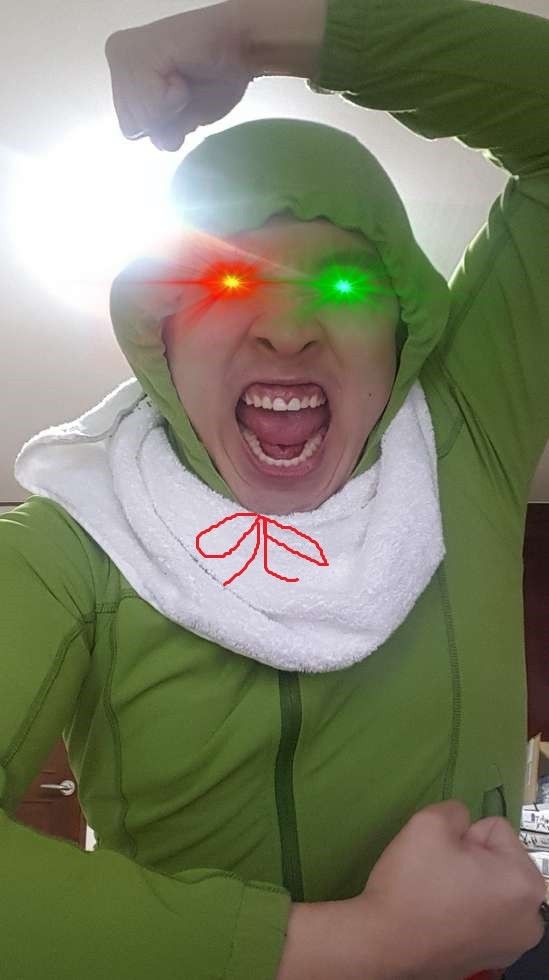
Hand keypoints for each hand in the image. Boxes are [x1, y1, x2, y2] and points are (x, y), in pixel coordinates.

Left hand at [104, 1, 252, 150]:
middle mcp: (117, 60)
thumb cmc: (217, 78)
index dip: (164, 124)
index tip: (182, 95)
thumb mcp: (184, 118)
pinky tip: (182, 74)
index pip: (131, 130)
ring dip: (173, 109)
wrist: (243, 45)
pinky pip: (152, 107)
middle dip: (167, 119)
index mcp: (123, 76)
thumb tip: (161, 142)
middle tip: (186, 88)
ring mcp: (123, 55)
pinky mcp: (135, 53)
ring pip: (141, 120)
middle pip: (132, 128)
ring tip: (186, 79)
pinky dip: (175, 100)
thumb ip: (163, 133)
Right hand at [356, 800, 546, 979]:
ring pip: (488, 885)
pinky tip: (439, 917)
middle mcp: (529, 918)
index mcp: (523, 882)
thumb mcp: (430, 822)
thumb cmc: (412, 884)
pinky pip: (482, 913)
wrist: (384, 945)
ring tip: (437, 896)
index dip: (463, 836)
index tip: (443, 858)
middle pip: (496, 859)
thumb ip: (455, 810)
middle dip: (469, 859)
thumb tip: (460, 823)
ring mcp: (513, 943)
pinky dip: (465, 909)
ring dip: (467, 883)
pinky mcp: (492, 958)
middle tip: (438, 875)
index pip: (494, 829)